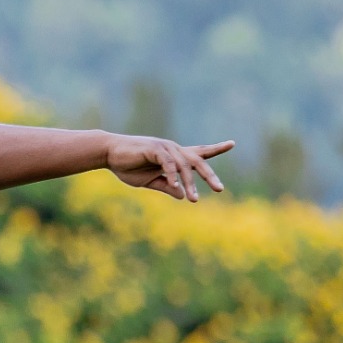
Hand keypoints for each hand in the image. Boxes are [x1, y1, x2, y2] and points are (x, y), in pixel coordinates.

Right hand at [107, 137, 233, 201]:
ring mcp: (165, 148)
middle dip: (209, 175)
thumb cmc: (128, 166)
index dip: (216, 148)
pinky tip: (176, 186)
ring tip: (194, 199)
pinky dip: (172, 175)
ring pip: (183, 165)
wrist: (110, 154)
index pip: (199, 152)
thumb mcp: (149, 181)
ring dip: (189, 183)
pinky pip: (168, 163)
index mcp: (174, 157)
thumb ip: (166, 187)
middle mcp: (173, 150)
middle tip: (220, 189)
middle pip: (197, 160)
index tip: (232, 143)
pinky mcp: (154, 149)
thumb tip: (182, 196)